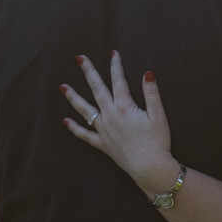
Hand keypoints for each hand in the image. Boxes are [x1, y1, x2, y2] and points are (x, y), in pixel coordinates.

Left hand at [61, 51, 178, 195]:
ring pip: (85, 110)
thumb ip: (151, 93)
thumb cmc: (157, 142)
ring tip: (62, 87)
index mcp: (125, 108)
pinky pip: (85, 135)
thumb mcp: (158, 115)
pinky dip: (74, 128)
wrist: (150, 169)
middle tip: (79, 58)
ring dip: (73, 97)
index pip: (118, 81)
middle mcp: (110, 117)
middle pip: (97, 89)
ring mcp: (104, 130)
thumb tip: (148, 73)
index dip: (116, 65)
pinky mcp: (103, 144)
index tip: (113, 52)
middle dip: (88, 72)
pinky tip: (65, 121)